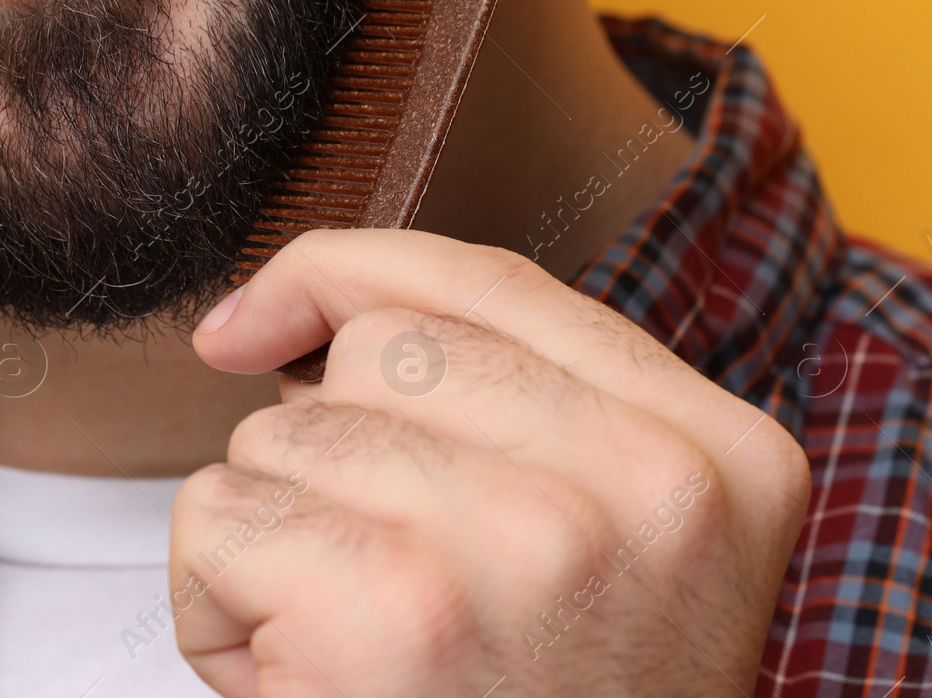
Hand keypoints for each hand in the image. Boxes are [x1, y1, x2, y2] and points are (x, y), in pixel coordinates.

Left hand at [174, 229, 809, 696]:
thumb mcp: (593, 545)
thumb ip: (499, 409)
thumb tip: (262, 326)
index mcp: (716, 450)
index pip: (487, 280)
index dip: (344, 274)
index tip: (253, 322)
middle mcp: (647, 481)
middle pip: (378, 352)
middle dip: (329, 455)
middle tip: (385, 586)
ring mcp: (531, 540)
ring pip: (283, 432)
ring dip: (274, 537)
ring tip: (354, 651)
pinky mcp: (403, 612)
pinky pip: (221, 514)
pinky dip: (214, 600)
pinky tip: (300, 681)